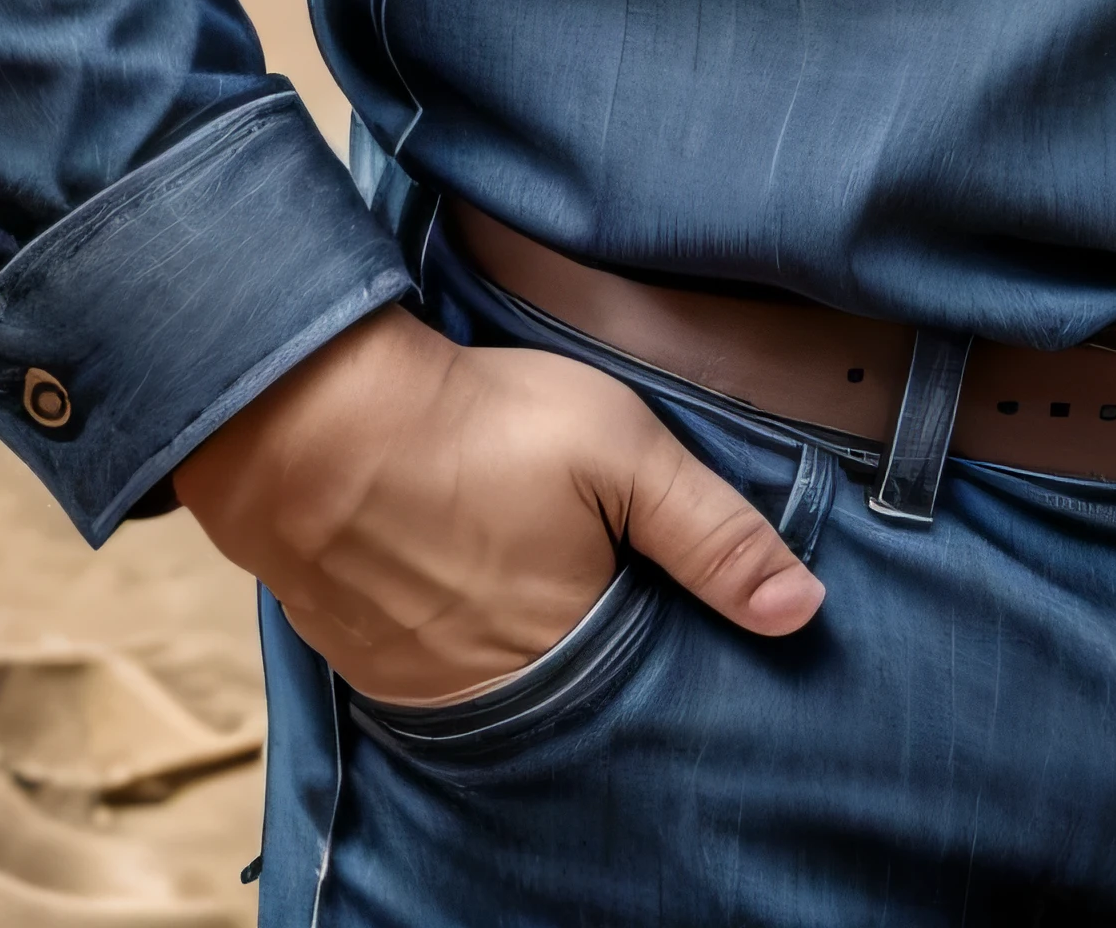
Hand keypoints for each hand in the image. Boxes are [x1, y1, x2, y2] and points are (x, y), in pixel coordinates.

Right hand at [173, 302, 824, 706]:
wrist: (313, 421)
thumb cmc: (476, 426)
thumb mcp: (621, 452)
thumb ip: (714, 533)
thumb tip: (802, 612)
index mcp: (574, 656)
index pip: (648, 679)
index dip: (669, 638)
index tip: (678, 598)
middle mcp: (500, 695)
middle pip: (576, 685)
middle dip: (598, 641)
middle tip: (598, 572)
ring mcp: (425, 684)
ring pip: (505, 680)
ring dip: (524, 639)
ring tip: (530, 571)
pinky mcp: (368, 660)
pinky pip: (435, 668)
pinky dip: (457, 635)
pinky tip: (463, 581)